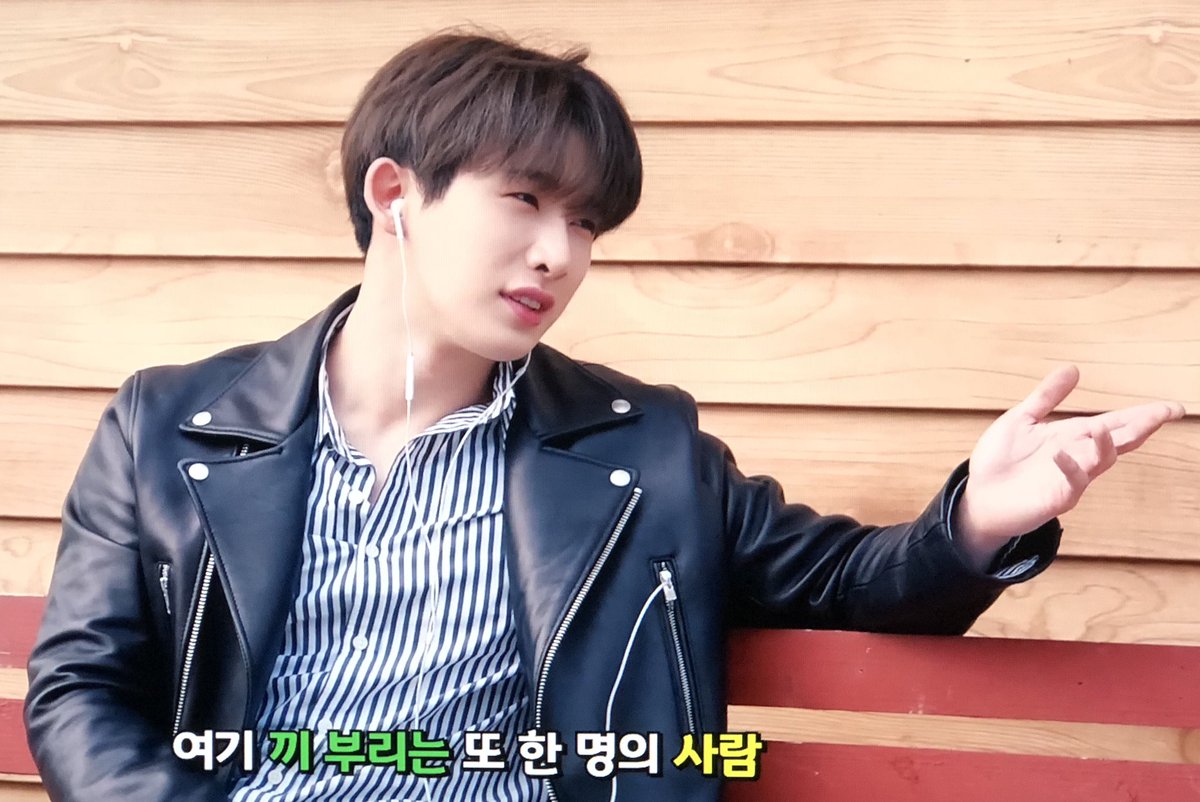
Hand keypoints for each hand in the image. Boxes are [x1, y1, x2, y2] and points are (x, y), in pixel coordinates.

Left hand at [954, 365, 1185, 554]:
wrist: (978, 497)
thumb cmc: (1000, 461)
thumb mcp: (1022, 419)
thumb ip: (1046, 396)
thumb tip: (1073, 368)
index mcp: (1072, 437)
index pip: (1115, 422)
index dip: (1143, 415)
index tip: (1172, 407)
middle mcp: (1078, 456)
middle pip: (1119, 439)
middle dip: (1143, 426)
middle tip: (1168, 412)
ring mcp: (1071, 478)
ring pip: (1101, 461)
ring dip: (1108, 445)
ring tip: (1110, 429)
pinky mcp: (1057, 498)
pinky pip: (1070, 482)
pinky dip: (1069, 467)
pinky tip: (1061, 455)